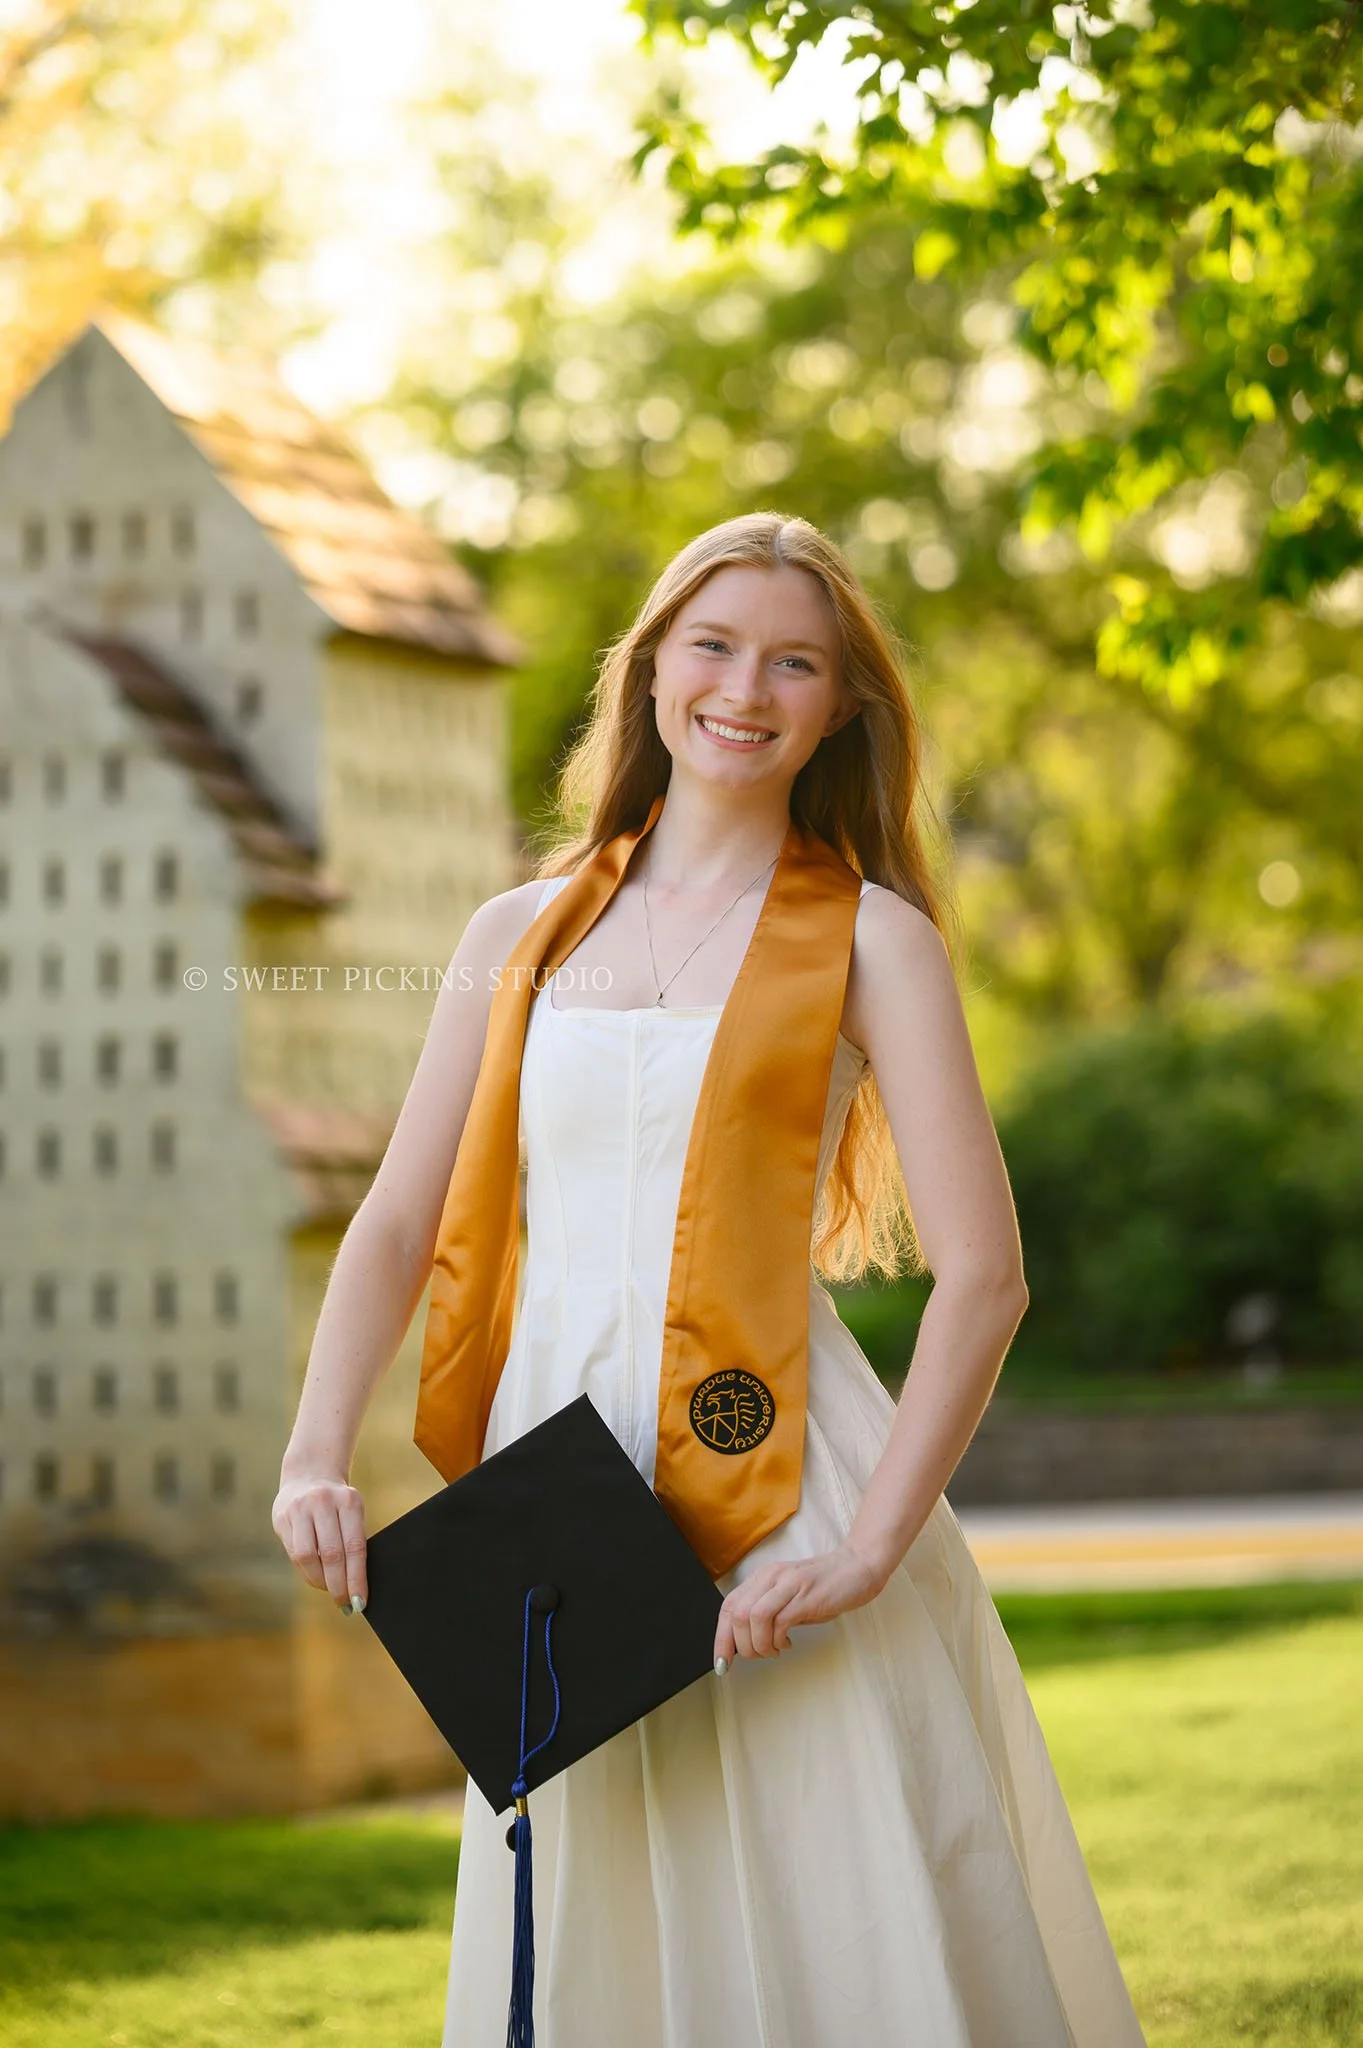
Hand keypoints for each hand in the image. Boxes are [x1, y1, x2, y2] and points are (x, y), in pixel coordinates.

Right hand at [272, 1474, 367, 1613]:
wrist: (309, 1474)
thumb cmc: (338, 1504)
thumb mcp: (351, 1512)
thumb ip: (352, 1541)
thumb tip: (356, 1587)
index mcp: (349, 1501)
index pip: (355, 1547)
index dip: (356, 1579)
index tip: (360, 1602)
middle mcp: (323, 1502)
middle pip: (331, 1554)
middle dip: (338, 1585)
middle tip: (345, 1604)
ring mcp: (299, 1508)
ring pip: (308, 1556)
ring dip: (319, 1581)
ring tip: (329, 1589)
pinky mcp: (282, 1517)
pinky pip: (294, 1553)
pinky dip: (307, 1571)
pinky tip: (315, 1577)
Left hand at [714, 1539, 885, 1665]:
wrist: (857, 1566)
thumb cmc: (824, 1586)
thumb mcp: (788, 1596)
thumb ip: (768, 1612)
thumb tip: (746, 1642)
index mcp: (762, 1577)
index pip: (729, 1607)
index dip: (721, 1638)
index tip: (721, 1662)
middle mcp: (771, 1577)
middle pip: (737, 1614)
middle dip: (741, 1646)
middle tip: (756, 1657)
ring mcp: (788, 1585)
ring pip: (753, 1618)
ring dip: (759, 1645)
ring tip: (773, 1651)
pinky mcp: (806, 1596)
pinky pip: (780, 1622)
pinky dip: (778, 1640)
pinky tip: (788, 1643)